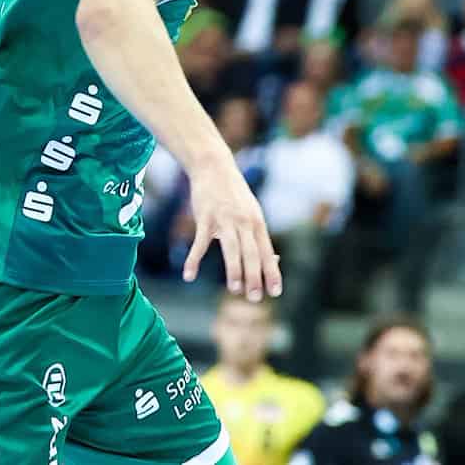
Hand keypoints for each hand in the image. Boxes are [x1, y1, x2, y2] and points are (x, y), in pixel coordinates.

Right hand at [182, 162, 281, 300]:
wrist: (214, 167)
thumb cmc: (235, 195)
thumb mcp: (253, 213)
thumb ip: (260, 237)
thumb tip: (275, 261)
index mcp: (257, 223)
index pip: (267, 252)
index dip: (272, 272)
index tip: (275, 292)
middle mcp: (244, 222)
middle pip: (251, 253)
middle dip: (254, 276)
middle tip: (254, 298)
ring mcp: (225, 220)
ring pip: (232, 248)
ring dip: (234, 270)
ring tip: (234, 289)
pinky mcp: (205, 218)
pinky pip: (200, 243)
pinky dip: (193, 260)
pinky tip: (188, 275)